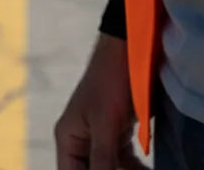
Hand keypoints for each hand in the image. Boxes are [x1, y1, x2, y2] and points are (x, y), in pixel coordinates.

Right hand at [55, 35, 145, 169]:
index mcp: (67, 138)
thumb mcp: (105, 124)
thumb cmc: (110, 80)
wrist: (129, 47)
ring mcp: (99, 136)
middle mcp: (80, 140)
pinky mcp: (117, 131)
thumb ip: (102, 160)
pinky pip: (124, 160)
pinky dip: (136, 168)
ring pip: (110, 168)